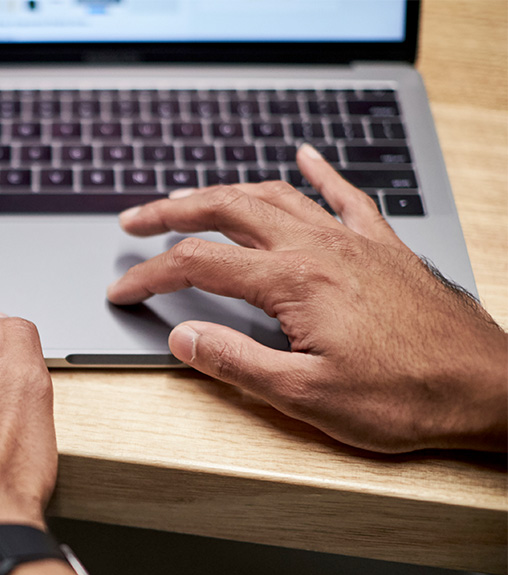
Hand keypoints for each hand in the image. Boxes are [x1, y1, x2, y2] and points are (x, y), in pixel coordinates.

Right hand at [109, 144, 506, 452]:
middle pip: (227, 211)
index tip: (121, 291)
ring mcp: (354, 241)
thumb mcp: (306, 397)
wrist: (486, 386)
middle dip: (172, 212)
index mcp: (294, 282)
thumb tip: (182, 336)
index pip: (198, 264)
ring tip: (190, 199)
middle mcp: (320, 248)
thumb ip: (236, 362)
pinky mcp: (383, 247)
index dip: (149, 275)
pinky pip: (345, 194)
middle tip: (134, 221)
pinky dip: (317, 172)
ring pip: (275, 196)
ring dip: (224, 192)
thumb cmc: (406, 398)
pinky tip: (304, 158)